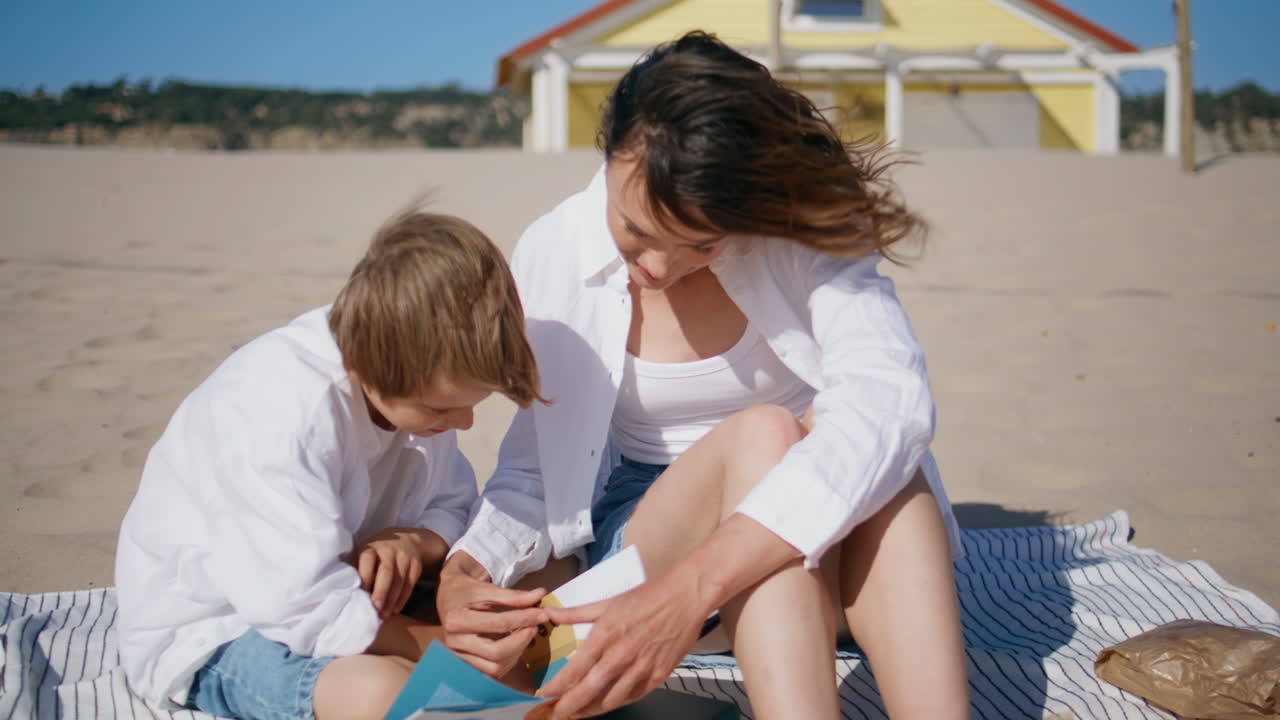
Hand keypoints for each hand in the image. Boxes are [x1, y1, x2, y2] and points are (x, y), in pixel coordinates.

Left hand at [351, 527, 446, 618]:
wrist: (405, 540)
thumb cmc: (377, 554)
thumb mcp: (365, 554)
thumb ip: (357, 569)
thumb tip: (345, 593)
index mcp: (372, 547)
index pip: (368, 560)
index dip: (365, 577)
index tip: (361, 593)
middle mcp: (389, 550)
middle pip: (386, 571)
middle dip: (381, 592)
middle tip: (376, 609)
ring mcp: (404, 556)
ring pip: (400, 580)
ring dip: (391, 600)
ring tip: (384, 615)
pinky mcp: (416, 565)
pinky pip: (410, 584)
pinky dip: (402, 599)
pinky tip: (395, 610)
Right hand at [438, 552, 550, 677]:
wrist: (448, 598)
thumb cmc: (467, 592)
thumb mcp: (488, 588)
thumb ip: (514, 595)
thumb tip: (540, 595)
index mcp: (456, 619)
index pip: (499, 624)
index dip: (525, 619)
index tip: (542, 613)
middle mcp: (454, 642)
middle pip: (496, 652)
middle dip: (522, 641)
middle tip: (535, 626)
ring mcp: (458, 657)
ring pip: (495, 667)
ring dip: (517, 653)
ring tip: (526, 634)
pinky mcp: (466, 665)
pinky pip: (492, 672)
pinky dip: (509, 661)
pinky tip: (516, 645)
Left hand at [536, 571, 706, 719]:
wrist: (685, 597)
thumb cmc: (647, 595)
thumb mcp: (608, 602)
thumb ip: (577, 612)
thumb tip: (551, 614)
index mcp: (606, 635)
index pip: (575, 669)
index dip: (557, 686)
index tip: (545, 693)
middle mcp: (622, 655)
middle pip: (589, 690)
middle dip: (569, 706)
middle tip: (555, 714)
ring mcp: (642, 667)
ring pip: (611, 700)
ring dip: (591, 710)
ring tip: (578, 713)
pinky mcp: (659, 674)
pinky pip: (634, 696)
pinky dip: (618, 702)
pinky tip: (608, 704)